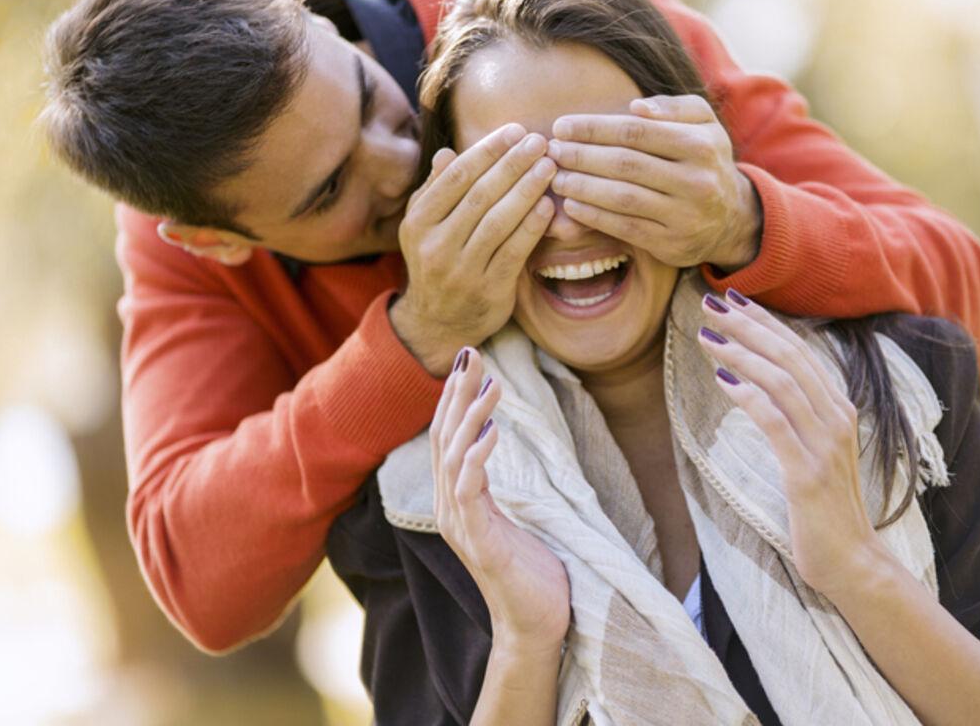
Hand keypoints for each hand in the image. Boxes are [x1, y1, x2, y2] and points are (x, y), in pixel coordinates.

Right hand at [391, 125, 556, 375]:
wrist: (437, 324)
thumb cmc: (436, 264)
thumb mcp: (423, 228)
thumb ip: (435, 191)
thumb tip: (446, 153)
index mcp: (418, 222)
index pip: (456, 177)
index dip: (488, 150)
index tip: (515, 131)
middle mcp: (435, 245)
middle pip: (480, 195)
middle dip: (513, 164)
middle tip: (539, 141)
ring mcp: (461, 270)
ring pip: (498, 222)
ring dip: (527, 190)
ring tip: (549, 167)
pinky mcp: (488, 290)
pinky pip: (513, 252)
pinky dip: (532, 227)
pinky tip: (549, 207)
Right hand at [432, 348, 571, 648]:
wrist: (535, 625)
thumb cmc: (530, 572)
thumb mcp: (512, 517)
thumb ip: (495, 486)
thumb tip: (493, 444)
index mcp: (459, 500)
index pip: (447, 437)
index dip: (453, 398)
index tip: (467, 359)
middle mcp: (451, 508)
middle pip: (443, 438)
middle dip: (456, 394)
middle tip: (471, 353)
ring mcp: (461, 525)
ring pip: (453, 458)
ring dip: (471, 417)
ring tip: (491, 385)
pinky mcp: (479, 542)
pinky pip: (470, 491)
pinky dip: (477, 457)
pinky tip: (494, 431)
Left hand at [548, 95, 760, 270]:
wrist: (731, 218)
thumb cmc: (704, 161)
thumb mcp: (702, 124)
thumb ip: (673, 108)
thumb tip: (635, 107)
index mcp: (700, 144)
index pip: (636, 132)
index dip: (594, 128)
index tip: (562, 126)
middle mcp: (696, 180)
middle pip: (626, 164)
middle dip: (582, 156)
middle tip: (552, 150)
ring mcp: (685, 215)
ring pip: (623, 198)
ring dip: (582, 186)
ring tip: (556, 177)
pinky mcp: (672, 244)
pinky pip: (625, 228)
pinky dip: (594, 216)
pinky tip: (571, 205)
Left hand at [696, 291, 891, 600]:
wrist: (852, 562)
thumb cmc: (824, 508)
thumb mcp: (814, 452)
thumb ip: (796, 417)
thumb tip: (758, 384)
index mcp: (838, 409)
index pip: (800, 350)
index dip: (766, 321)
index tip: (733, 298)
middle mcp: (837, 418)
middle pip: (790, 356)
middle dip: (749, 326)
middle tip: (711, 303)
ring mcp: (825, 445)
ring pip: (782, 382)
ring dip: (742, 354)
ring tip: (707, 336)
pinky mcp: (808, 473)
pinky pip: (777, 424)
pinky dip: (749, 397)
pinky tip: (722, 380)